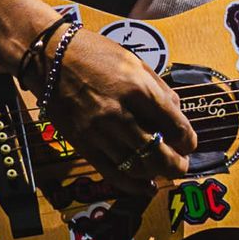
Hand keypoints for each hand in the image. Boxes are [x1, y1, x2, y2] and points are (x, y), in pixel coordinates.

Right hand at [36, 28, 198, 192]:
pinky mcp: (83, 144)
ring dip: (156, 173)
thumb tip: (177, 112)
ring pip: (138, 167)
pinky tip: (146, 186)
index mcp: (138, 88)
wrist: (49, 57)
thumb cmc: (94, 53)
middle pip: (159, 154)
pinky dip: (133, 185)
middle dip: (177, 165)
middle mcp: (120, 113)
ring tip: (163, 170)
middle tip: (182, 165)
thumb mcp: (134, 60)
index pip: (175, 126)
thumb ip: (158, 88)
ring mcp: (99, 132)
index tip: (189, 143)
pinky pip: (112, 173)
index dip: (188, 140)